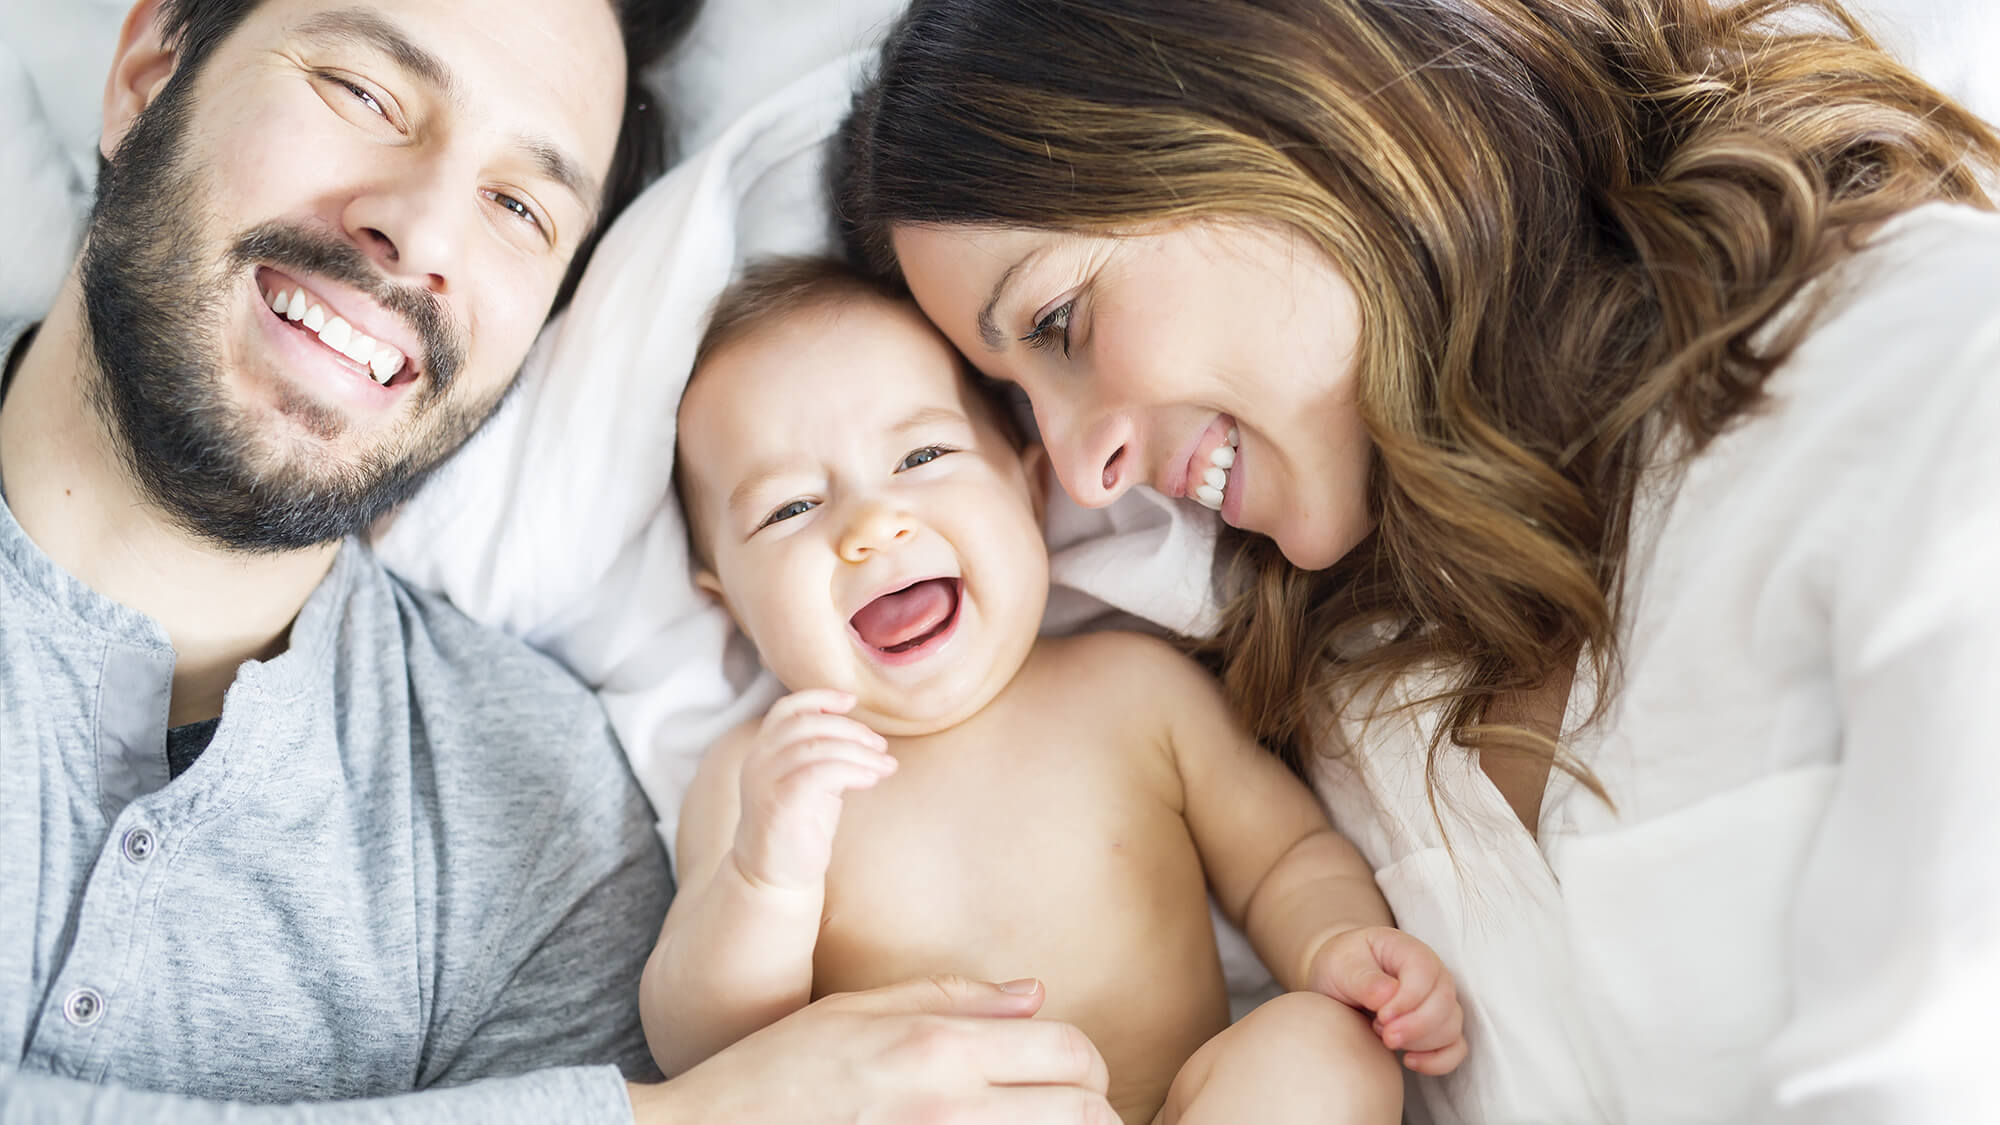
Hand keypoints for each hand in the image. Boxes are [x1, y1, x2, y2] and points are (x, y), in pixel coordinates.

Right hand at [629, 976, 1117, 1123]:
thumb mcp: (854, 1013)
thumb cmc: (774, 1077)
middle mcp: (953, 1109)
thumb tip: (1036, 993)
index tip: (1063, 1072)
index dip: (1081, 1061)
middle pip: (1086, 1113)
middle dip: (1087, 1110)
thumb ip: (952, 998)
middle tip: (1060, 1112)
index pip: (1072, 1052)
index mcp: (938, 1050)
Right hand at [732, 690, 894, 890]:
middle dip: (851, 730)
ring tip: (886, 765)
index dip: (820, 698)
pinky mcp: (779, 804)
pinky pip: (819, 774)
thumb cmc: (800, 825)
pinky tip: (871, 778)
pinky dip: (851, 770)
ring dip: (859, 752)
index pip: (787, 709)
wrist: (775, 875)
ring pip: (817, 747)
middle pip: (808, 724)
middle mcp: (758, 760)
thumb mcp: (812, 780)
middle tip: (881, 746)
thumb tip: (862, 735)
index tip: (852, 702)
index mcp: (764, 750)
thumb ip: (824, 754)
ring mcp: (764, 781)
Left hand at [1307, 925, 1466, 1074]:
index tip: (1381, 1016)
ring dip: (1419, 1041)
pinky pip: (1455, 1049)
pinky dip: (1437, 1061)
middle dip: (1414, 1026)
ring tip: (1384, 1036)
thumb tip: (1387, 994)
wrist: (1342, 980)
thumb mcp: (1343, 965)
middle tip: (1382, 1033)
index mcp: (1409, 951)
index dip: (1407, 999)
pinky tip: (1408, 1060)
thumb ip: (1364, 979)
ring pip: (1450, 1028)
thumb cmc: (1344, 966)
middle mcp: (1433, 975)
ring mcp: (1439, 1002)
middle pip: (1444, 1003)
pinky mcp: (1438, 1028)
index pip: (1425, 973)